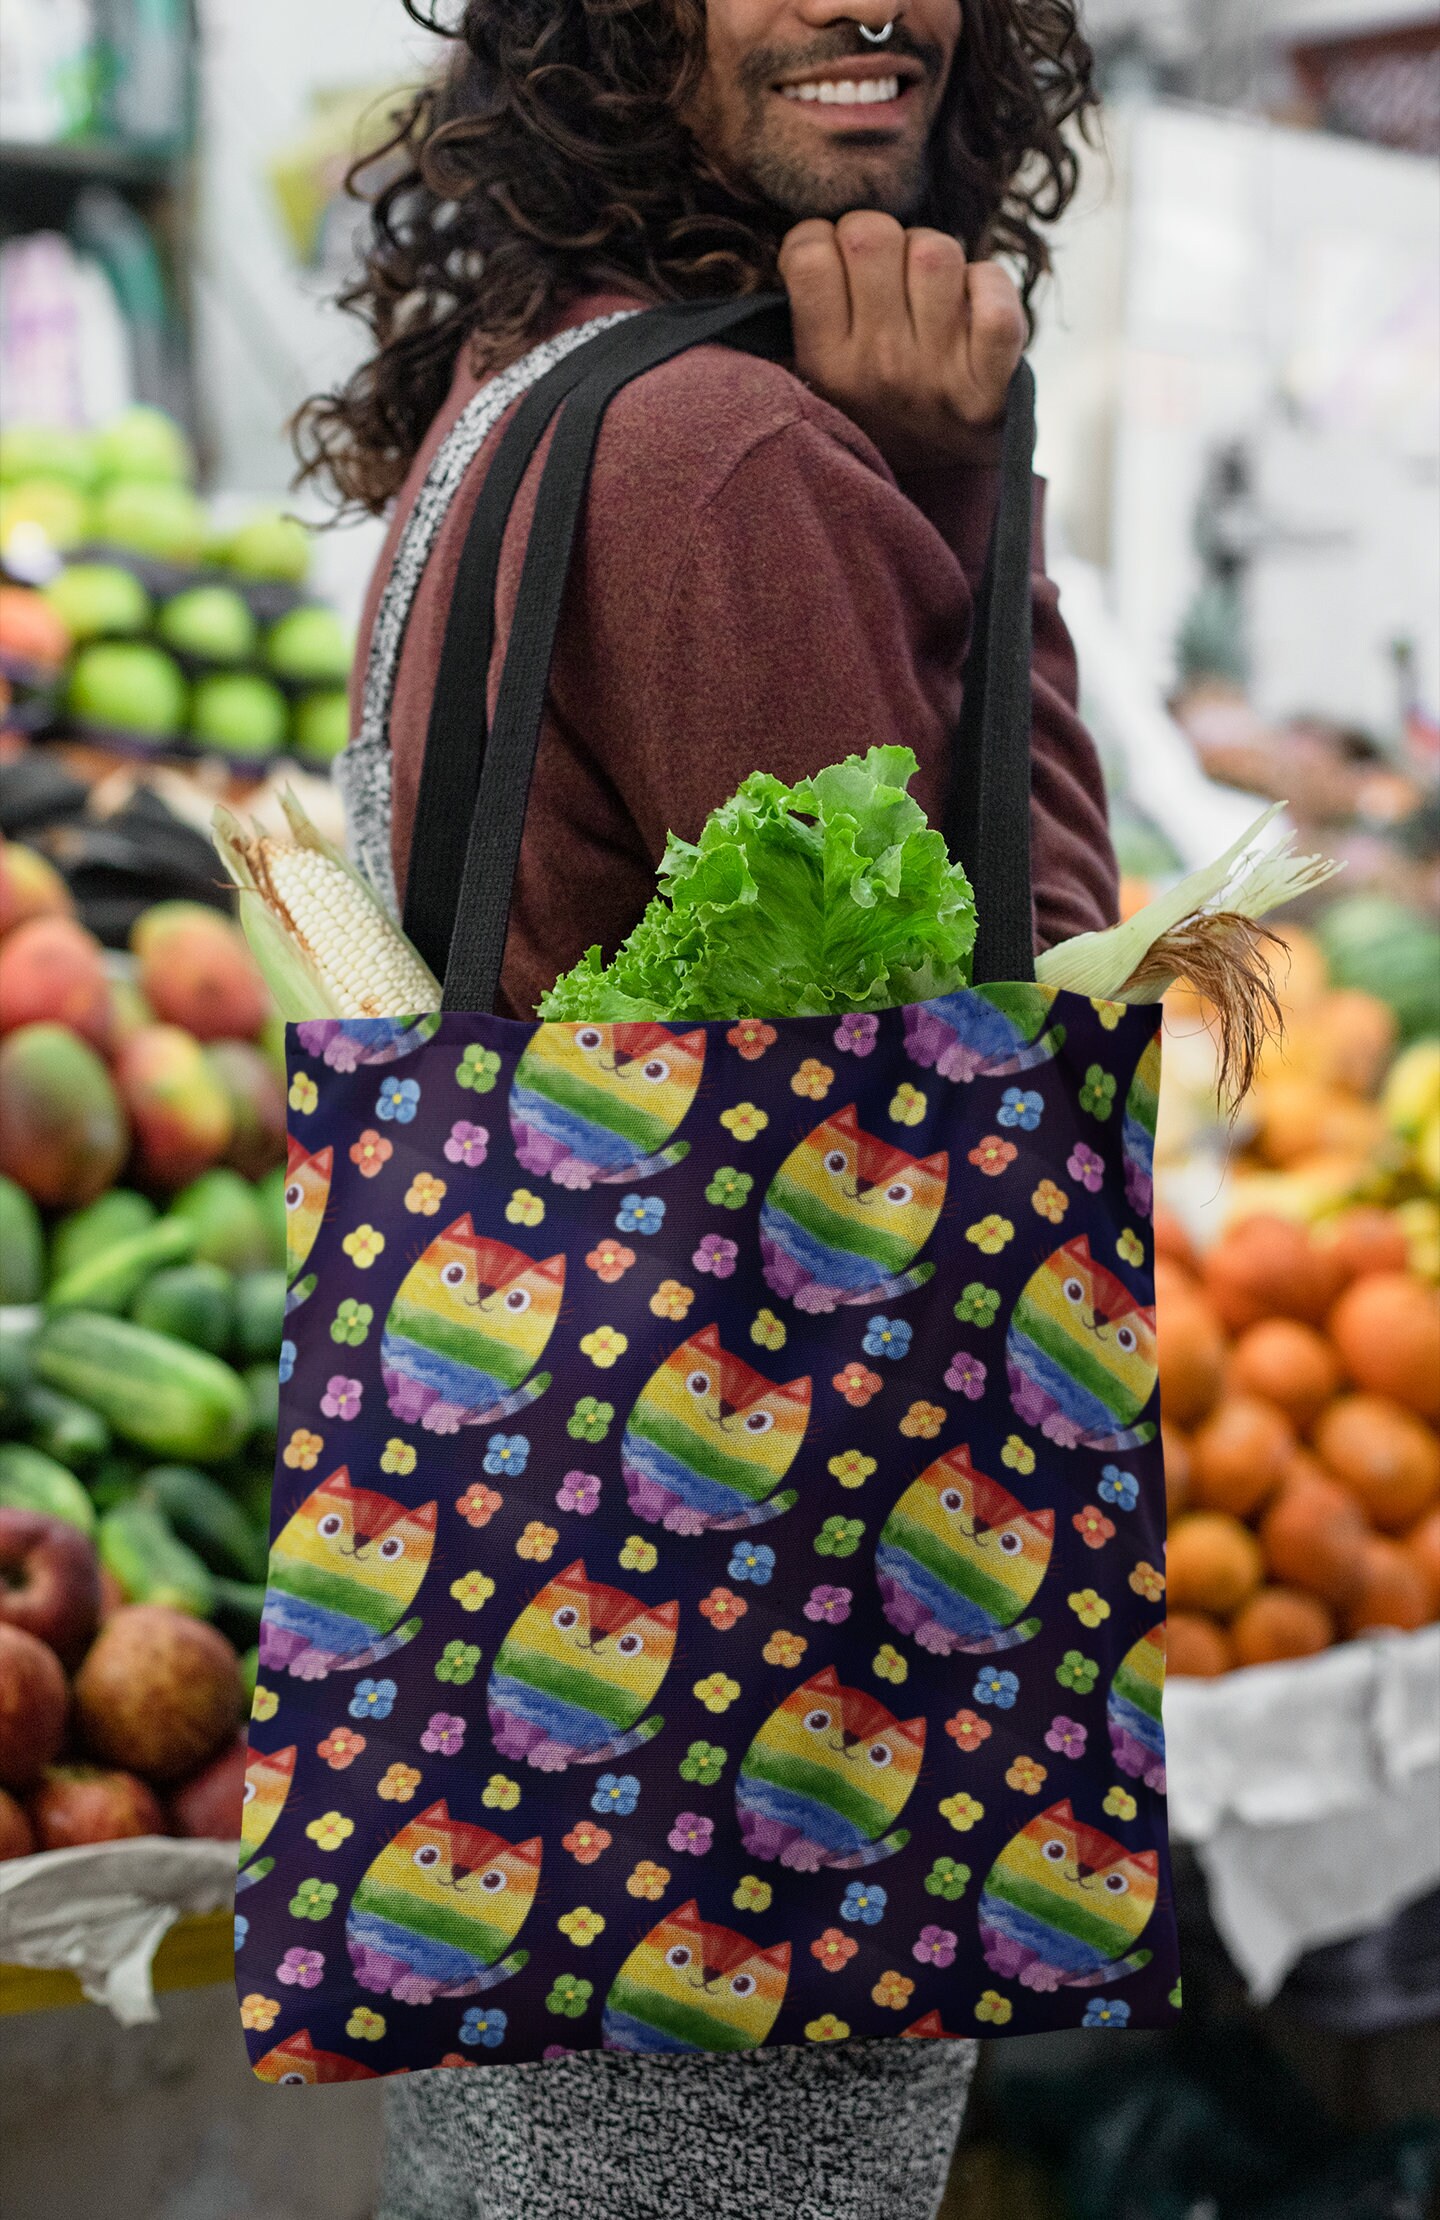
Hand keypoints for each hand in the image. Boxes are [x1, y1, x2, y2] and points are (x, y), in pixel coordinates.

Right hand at [779, 211, 1026, 471]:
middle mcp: (878, 366)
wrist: (940, 484)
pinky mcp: (992, 381)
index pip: (809, 254)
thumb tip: (807, 237)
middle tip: (885, 272)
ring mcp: (936, 372)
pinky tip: (975, 302)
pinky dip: (990, 284)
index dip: (821, 240)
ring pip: (933, 251)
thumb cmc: (877, 407)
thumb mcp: (817, 376)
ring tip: (928, 292)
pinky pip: (994, 296)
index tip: (833, 263)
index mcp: (826, 363)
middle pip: (871, 236)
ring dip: (932, 256)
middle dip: (878, 237)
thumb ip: (807, 311)